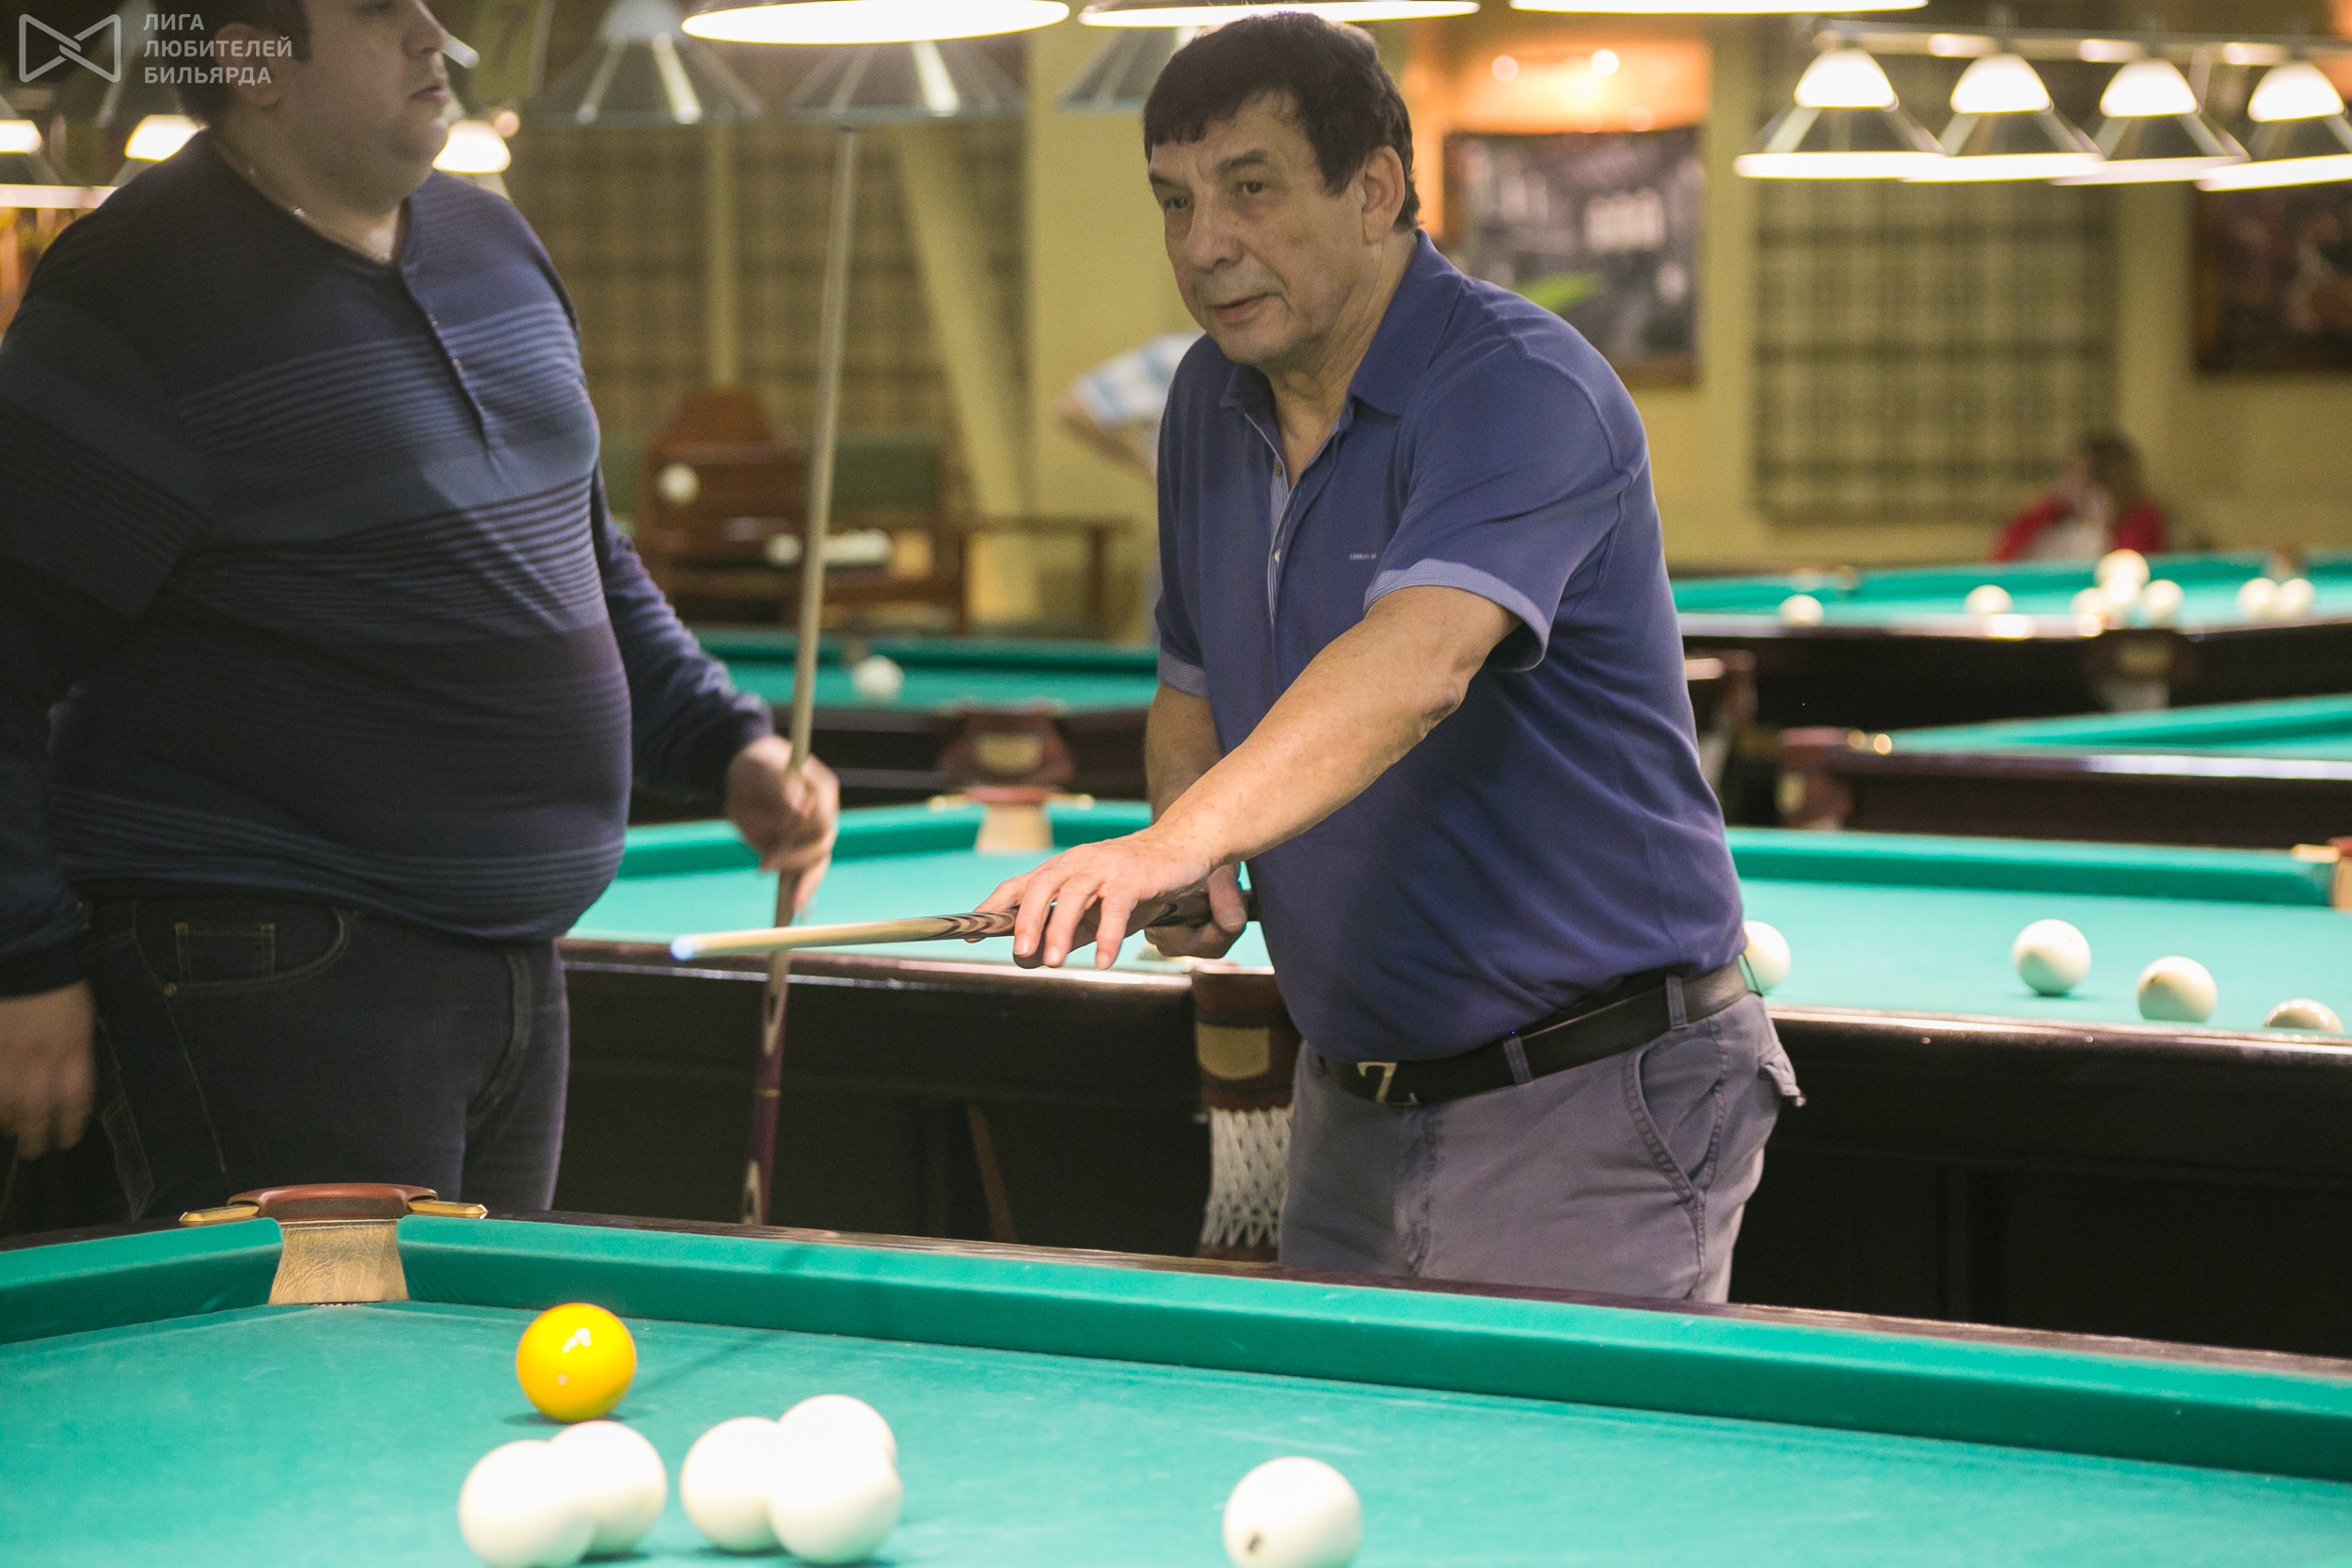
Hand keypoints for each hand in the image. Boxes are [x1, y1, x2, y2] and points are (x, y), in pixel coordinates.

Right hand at [0, 982, 94, 1160]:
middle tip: (36, 1149)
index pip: (75, 1100)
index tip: (67, 1139)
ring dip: (10, 1122)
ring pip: (6, 1103)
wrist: (29, 960)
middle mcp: (42, 1057)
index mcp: (73, 1050)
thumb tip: (66, 1084)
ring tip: (14, 1131)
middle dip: (37, 1136)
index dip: (70, 1126)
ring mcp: (9, 1055)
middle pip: (39, 1109)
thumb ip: (73, 1055)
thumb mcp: (81, 1024)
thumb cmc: (61, 989)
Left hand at [724, 735, 839, 915]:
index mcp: (822, 791)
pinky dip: (802, 892)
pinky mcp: (798, 851)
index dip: (803, 828)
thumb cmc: (756, 766)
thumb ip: (780, 785)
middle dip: (795, 859)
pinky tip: (795, 910)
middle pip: (821, 845)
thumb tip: (799, 809)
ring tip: (790, 904)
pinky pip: (804, 875)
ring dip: (802, 883)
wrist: (744, 776)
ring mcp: (812, 835)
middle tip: (764, 865)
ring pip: (817, 864)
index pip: (822, 816)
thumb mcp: (762, 768)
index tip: (779, 832)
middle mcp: (823, 815)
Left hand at [978, 829, 1240, 970]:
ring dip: (1059, 928)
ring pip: (1073, 893)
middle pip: (1041, 886)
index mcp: (1061, 869)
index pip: (1019, 885)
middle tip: (1018, 953)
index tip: (971, 935)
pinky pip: (1116, 906)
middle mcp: (1077, 863)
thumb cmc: (1133, 884)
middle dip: (1026, 920)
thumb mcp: (1095, 911)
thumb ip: (1067, 932)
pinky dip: (1108, 935)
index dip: (993, 907)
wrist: (1181, 850)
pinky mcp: (1133, 876)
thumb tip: (1032, 959)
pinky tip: (1103, 961)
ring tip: (1051, 961)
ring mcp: (1105, 866)